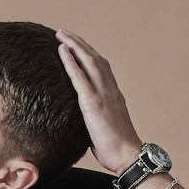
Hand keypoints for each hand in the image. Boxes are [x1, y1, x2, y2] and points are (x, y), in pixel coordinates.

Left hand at [56, 30, 143, 173]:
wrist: (128, 155)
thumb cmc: (117, 149)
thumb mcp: (105, 128)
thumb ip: (94, 118)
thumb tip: (82, 122)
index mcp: (114, 95)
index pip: (101, 67)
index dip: (89, 54)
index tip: (78, 45)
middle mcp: (110, 89)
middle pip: (94, 58)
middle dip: (79, 43)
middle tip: (65, 33)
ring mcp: (102, 94)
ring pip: (87, 61)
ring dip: (73, 45)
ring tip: (60, 34)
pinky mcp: (93, 103)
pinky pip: (79, 77)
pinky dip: (70, 61)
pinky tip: (61, 50)